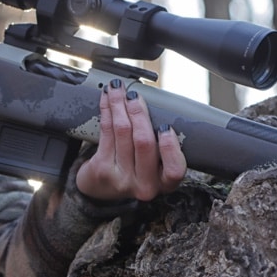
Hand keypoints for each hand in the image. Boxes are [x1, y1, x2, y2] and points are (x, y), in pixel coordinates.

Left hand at [75, 80, 186, 201]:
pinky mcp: (102, 169)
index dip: (170, 147)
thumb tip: (157, 105)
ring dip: (119, 105)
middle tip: (134, 96)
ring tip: (117, 90)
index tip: (165, 126)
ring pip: (122, 132)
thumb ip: (161, 142)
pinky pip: (106, 131)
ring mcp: (121, 178)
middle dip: (138, 113)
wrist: (101, 187)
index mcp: (164, 182)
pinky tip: (108, 100)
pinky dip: (107, 110)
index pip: (174, 169)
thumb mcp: (155, 163)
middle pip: (144, 143)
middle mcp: (144, 185)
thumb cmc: (135, 167)